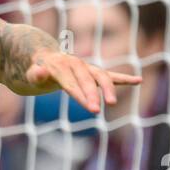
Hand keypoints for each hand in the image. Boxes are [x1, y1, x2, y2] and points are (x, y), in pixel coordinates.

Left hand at [25, 48, 139, 111]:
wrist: (43, 58)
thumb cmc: (35, 72)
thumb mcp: (31, 75)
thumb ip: (36, 75)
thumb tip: (40, 70)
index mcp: (61, 66)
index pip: (72, 84)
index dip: (81, 96)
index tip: (90, 108)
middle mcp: (76, 64)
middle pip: (87, 80)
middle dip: (93, 95)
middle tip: (96, 111)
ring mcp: (86, 68)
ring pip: (101, 77)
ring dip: (109, 89)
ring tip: (112, 103)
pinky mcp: (92, 72)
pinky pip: (110, 75)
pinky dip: (123, 79)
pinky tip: (138, 81)